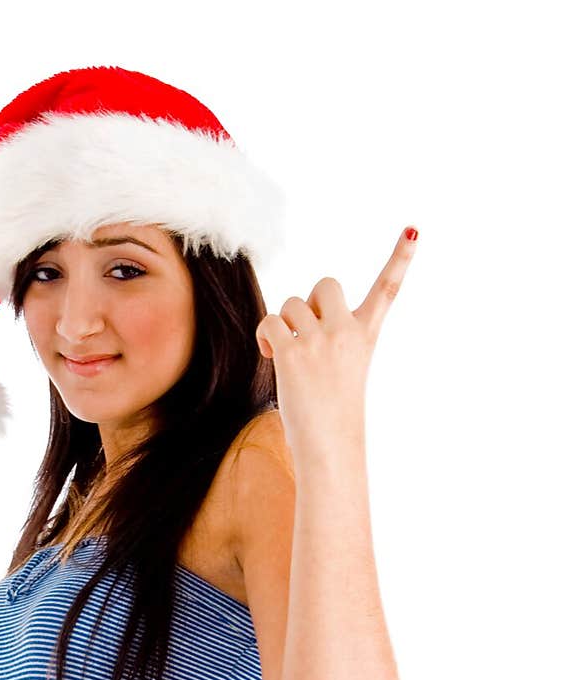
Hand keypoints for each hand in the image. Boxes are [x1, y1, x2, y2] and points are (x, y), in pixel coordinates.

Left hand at [256, 226, 417, 453]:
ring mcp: (322, 341)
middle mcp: (347, 333)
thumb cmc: (331, 417)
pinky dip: (265, 337)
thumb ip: (326, 338)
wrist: (330, 449)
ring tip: (288, 356)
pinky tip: (274, 359)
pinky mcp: (294, 353)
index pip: (387, 290)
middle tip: (305, 335)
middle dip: (308, 303)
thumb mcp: (340, 371)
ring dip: (283, 326)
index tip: (413, 231)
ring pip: (292, 304)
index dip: (400, 259)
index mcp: (365, 337)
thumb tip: (288, 322)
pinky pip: (270, 322)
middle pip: (325, 284)